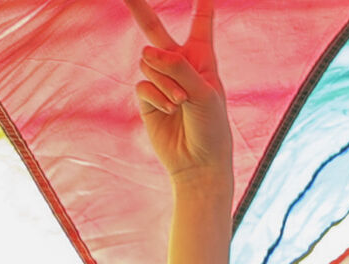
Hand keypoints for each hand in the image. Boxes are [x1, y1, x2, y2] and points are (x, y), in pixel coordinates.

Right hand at [125, 0, 230, 184]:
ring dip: (164, 81)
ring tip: (181, 102)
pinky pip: (142, 83)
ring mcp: (160, 79)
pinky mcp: (146, 97)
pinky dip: (156, 96)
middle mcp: (179, 64)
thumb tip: (146, 52)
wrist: (198, 163)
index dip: (201, 4)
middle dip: (137, 7)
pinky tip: (169, 110)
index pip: (201, 23)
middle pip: (154, 28)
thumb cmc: (211, 128)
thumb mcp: (204, 94)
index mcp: (202, 58)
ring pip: (148, 62)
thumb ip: (179, 68)